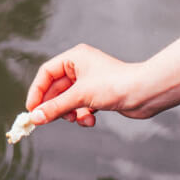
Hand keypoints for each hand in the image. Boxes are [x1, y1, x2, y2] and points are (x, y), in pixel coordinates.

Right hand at [25, 44, 145, 126]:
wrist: (148, 93)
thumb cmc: (115, 85)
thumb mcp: (79, 97)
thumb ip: (54, 108)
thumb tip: (34, 119)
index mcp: (74, 58)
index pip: (46, 73)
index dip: (36, 92)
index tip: (31, 109)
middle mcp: (81, 67)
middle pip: (55, 89)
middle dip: (54, 106)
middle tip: (45, 121)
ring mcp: (89, 82)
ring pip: (67, 100)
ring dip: (69, 113)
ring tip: (75, 119)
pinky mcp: (98, 95)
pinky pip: (80, 106)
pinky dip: (82, 115)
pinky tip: (90, 121)